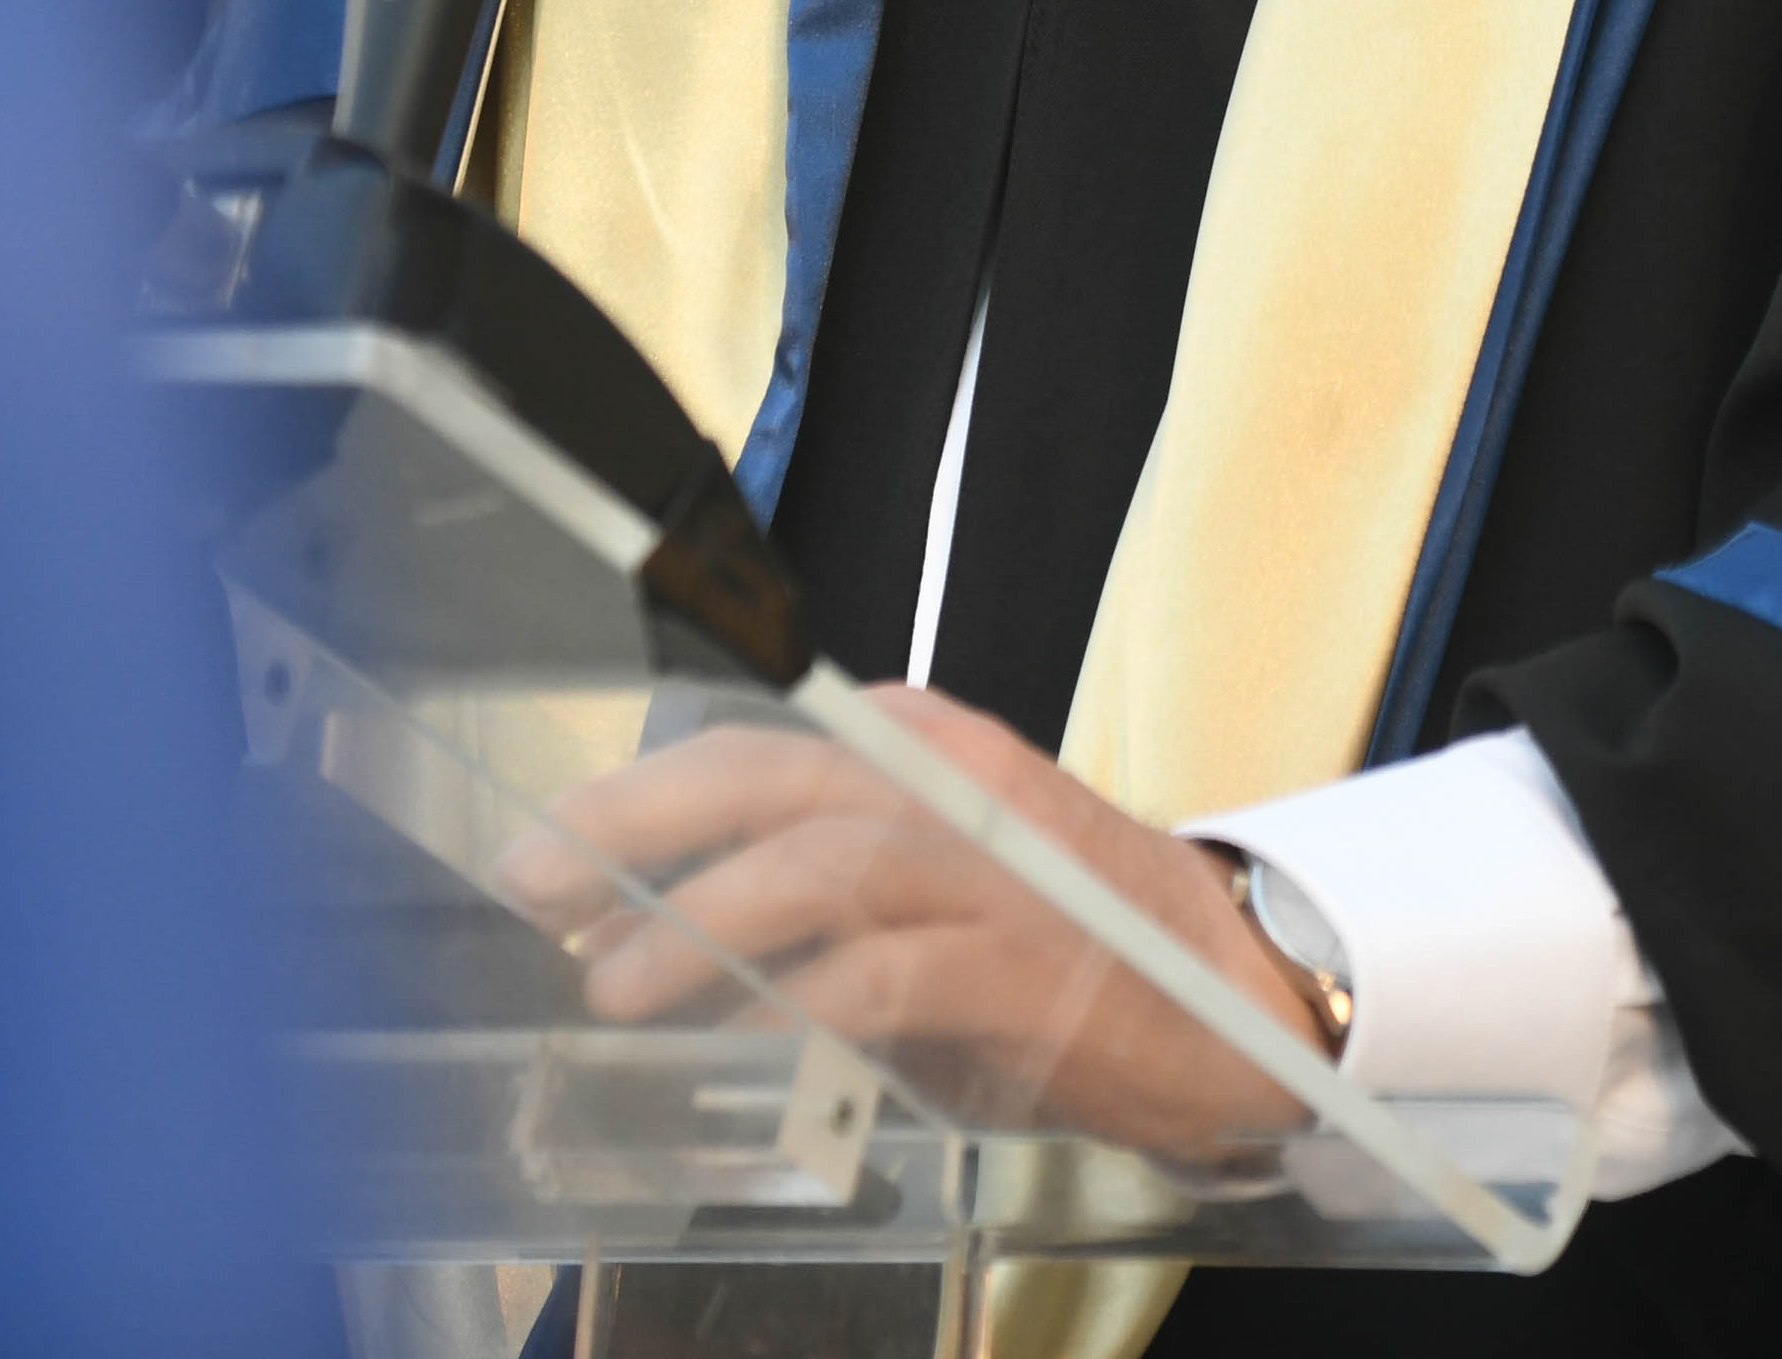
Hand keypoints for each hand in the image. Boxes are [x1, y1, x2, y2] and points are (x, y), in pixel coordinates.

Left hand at [491, 688, 1335, 1154]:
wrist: (1241, 992)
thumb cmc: (1068, 944)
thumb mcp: (939, 893)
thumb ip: (818, 904)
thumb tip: (656, 939)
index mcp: (930, 752)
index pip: (759, 746)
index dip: (642, 796)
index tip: (552, 851)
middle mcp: (959, 790)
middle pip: (775, 776)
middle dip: (639, 828)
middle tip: (541, 890)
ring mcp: (998, 874)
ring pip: (825, 860)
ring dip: (703, 923)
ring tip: (615, 986)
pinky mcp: (1028, 969)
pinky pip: (890, 974)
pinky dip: (800, 1002)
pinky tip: (738, 1035)